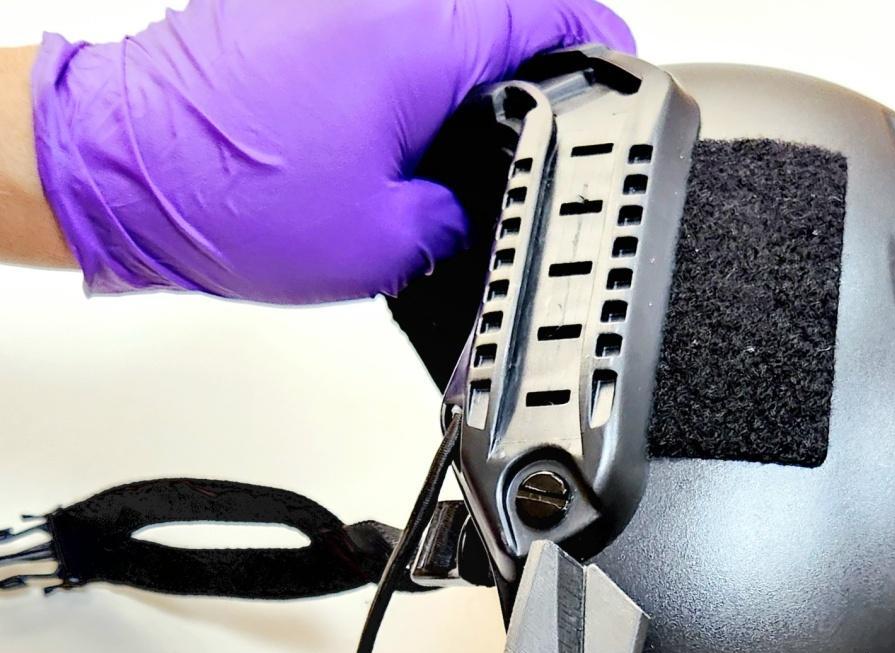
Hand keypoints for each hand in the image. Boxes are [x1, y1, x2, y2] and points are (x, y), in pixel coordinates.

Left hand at [31, 0, 633, 302]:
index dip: (608, 55)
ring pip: (455, 23)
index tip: (627, 90)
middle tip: (556, 140)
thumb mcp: (386, 242)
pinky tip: (411, 134)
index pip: (562, 11)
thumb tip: (473, 209)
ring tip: (479, 147)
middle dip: (543, 74)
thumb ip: (458, 216)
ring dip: (478, 74)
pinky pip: (399, 28)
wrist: (121, 170)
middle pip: (510, 14)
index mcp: (429, 33)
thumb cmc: (228, 194)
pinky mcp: (310, 8)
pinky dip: (422, 75)